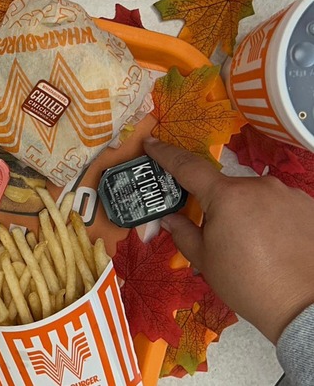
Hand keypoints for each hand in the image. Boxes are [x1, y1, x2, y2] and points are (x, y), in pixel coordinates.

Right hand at [143, 137, 313, 343]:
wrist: (305, 305)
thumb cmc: (247, 284)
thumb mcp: (205, 261)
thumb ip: (183, 233)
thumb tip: (169, 219)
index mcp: (226, 197)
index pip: (188, 167)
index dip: (166, 154)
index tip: (151, 143)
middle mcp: (258, 186)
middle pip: (227, 189)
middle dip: (218, 207)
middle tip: (218, 237)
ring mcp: (288, 194)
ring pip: (255, 197)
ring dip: (248, 213)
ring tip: (253, 248)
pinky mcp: (309, 206)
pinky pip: (280, 206)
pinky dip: (272, 220)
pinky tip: (276, 246)